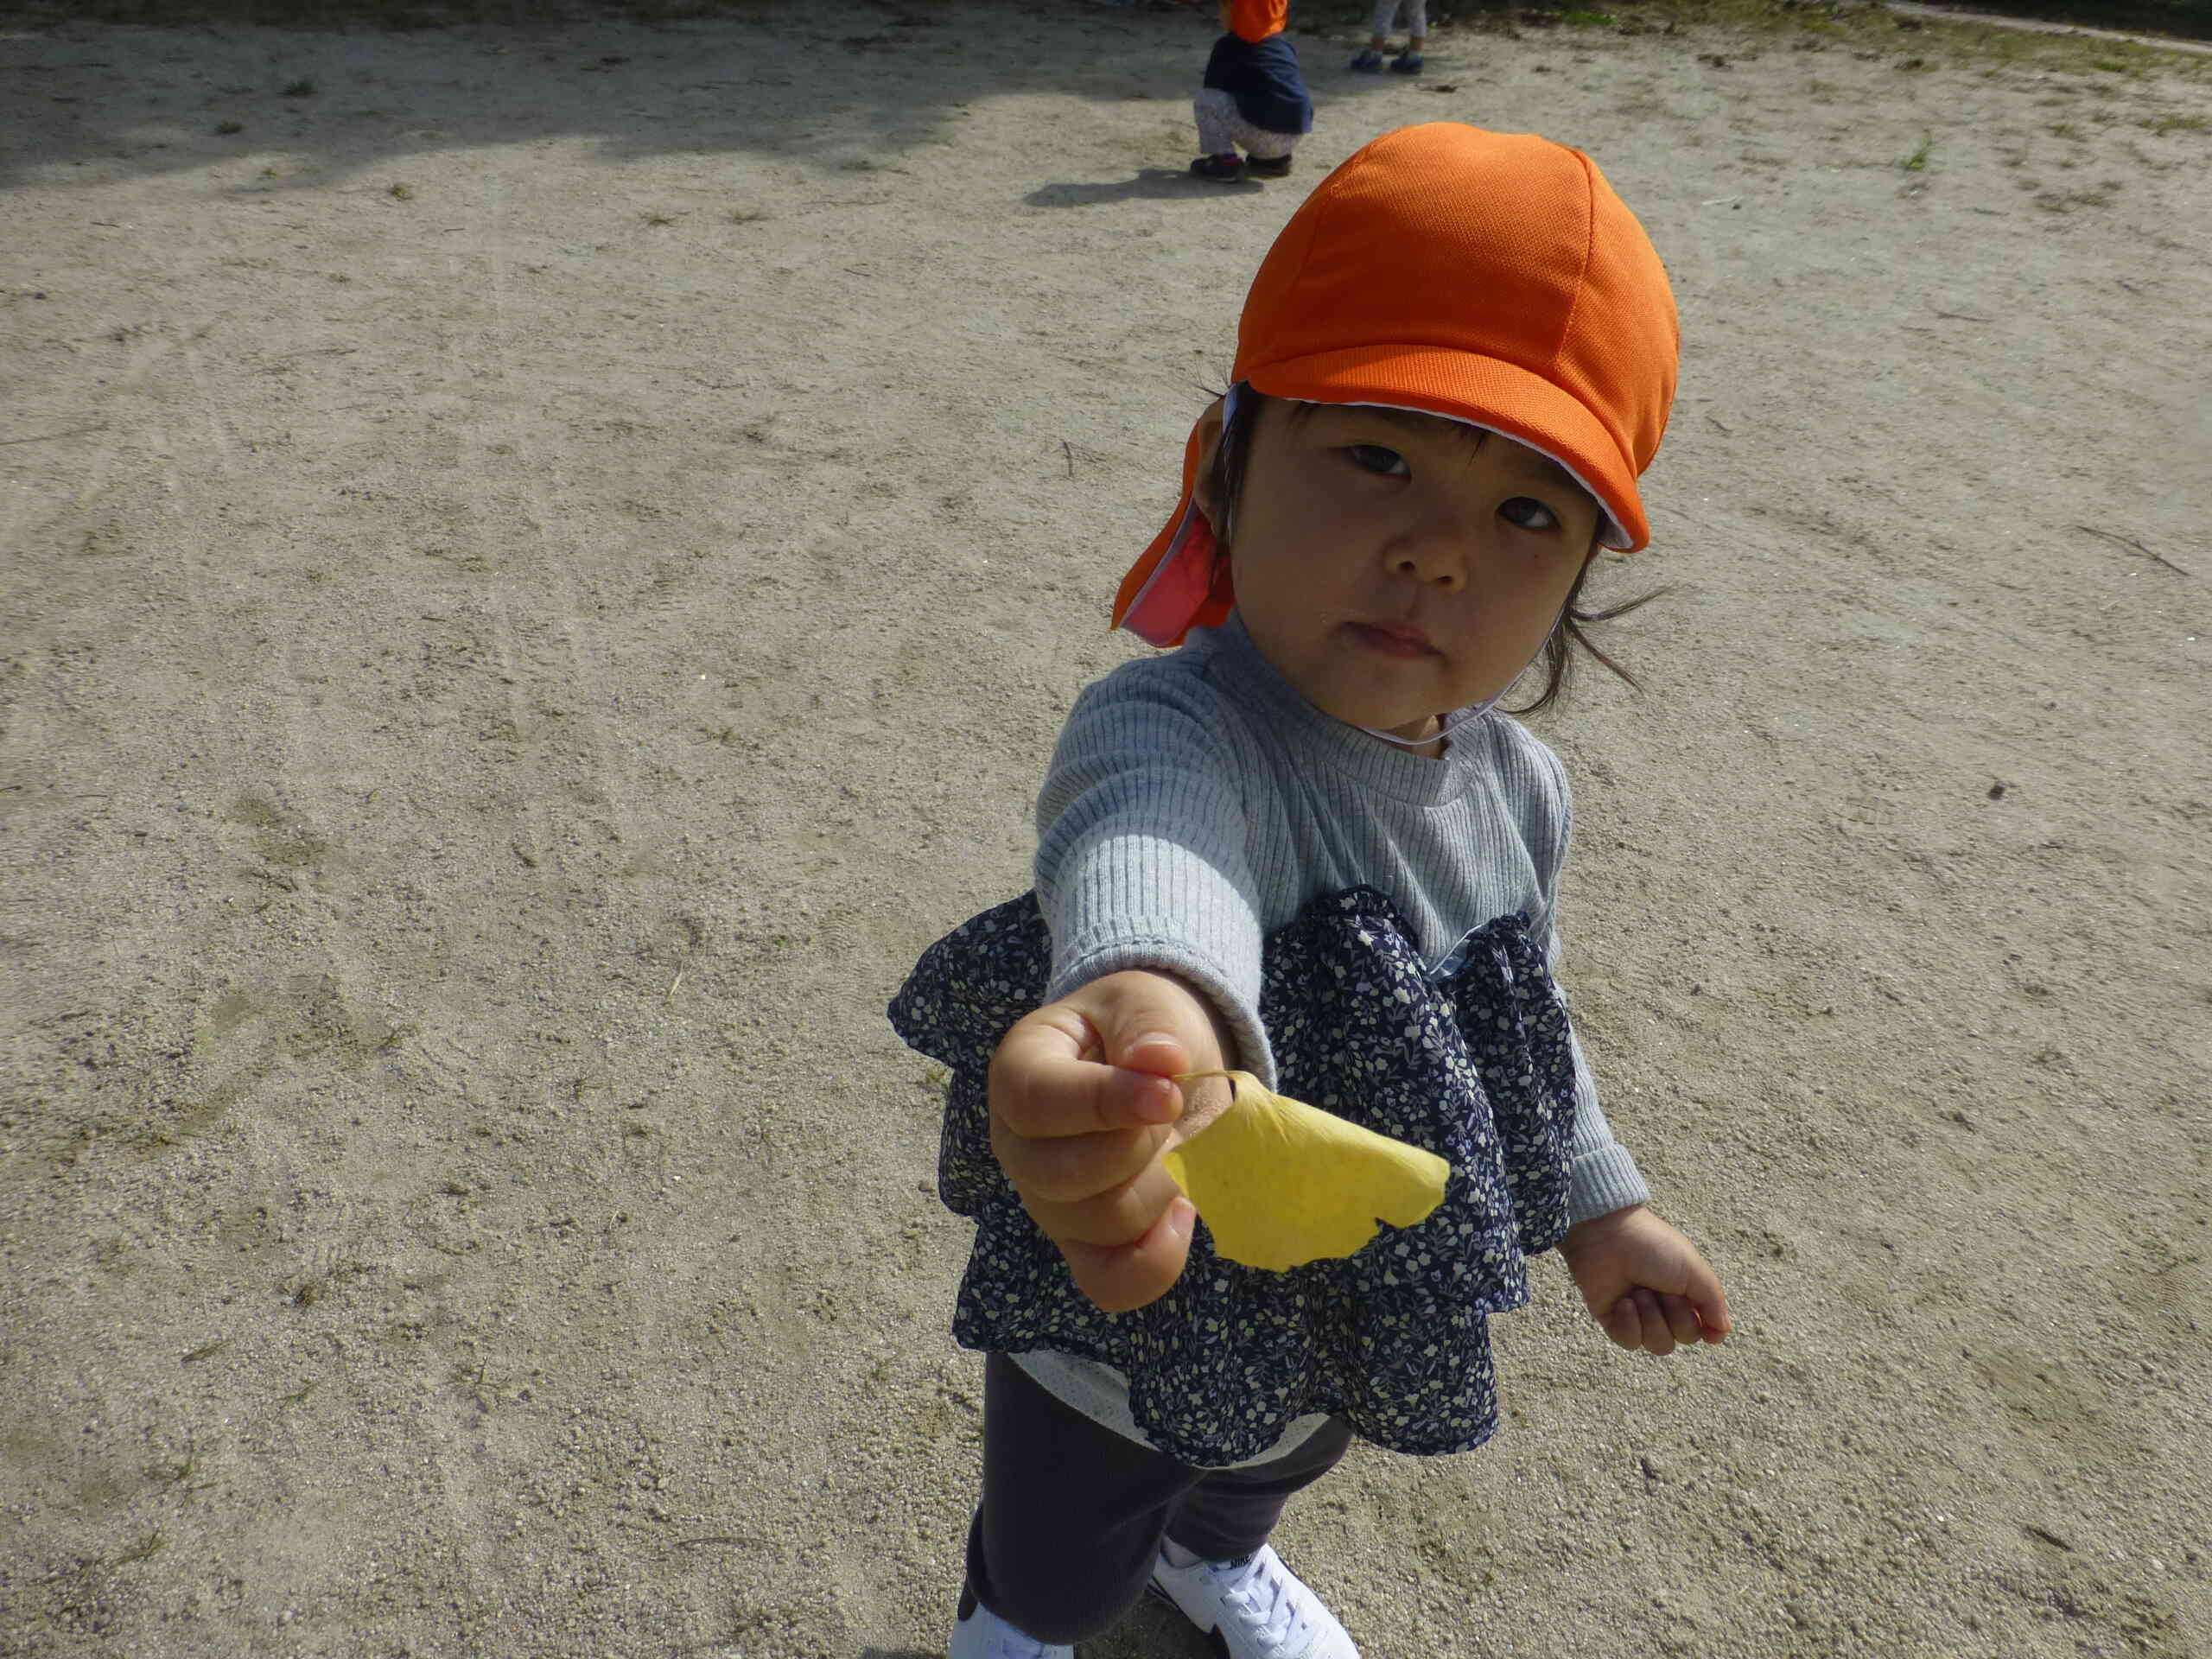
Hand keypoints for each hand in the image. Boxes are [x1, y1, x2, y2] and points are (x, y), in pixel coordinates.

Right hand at [988, 971, 1236, 1312]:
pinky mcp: (1084, 1246)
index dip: (1103, 1103)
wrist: (1152, 1065)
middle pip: (1062, 1177)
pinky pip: (1108, 1284)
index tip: (1167, 1092)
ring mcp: (1047, 1203)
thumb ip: (1149, 1027)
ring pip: (1098, 1227)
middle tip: (1173, 1111)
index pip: (1036, 1103)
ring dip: (1159, 1190)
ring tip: (1181, 1149)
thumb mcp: (1143, 1005)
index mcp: (1019, 1074)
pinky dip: (1155, 1262)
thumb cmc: (1136, 1029)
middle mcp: (1019, 1147)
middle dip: (1138, 1149)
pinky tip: (1183, 1214)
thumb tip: (1161, 1060)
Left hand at [1558, 1204, 1732, 1356]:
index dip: (1708, 1332)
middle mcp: (1664, 1306)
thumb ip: (1712, 1301)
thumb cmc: (1653, 1246)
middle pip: (1684, 1338)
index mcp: (1686, 1292)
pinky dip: (1629, 1323)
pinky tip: (1624, 1302)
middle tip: (1663, 1290)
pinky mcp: (1613, 1319)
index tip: (1709, 1331)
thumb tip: (1723, 1330)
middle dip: (1676, 1315)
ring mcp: (1638, 1314)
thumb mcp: (1693, 1269)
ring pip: (1658, 1345)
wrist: (1608, 1235)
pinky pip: (1630, 1342)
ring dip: (1652, 1318)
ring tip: (1639, 1292)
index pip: (1704, 1328)